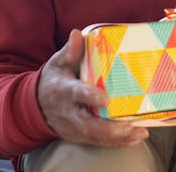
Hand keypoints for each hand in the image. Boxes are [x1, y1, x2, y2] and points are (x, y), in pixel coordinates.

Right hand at [37, 29, 148, 146]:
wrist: (36, 106)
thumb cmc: (53, 80)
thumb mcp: (57, 63)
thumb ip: (70, 51)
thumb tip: (77, 33)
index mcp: (63, 91)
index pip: (76, 94)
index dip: (89, 97)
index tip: (105, 100)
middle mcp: (68, 112)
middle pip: (87, 123)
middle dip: (108, 127)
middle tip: (129, 126)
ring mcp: (72, 127)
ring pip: (94, 136)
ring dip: (117, 137)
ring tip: (139, 133)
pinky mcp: (78, 136)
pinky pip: (98, 142)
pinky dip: (116, 142)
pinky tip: (134, 138)